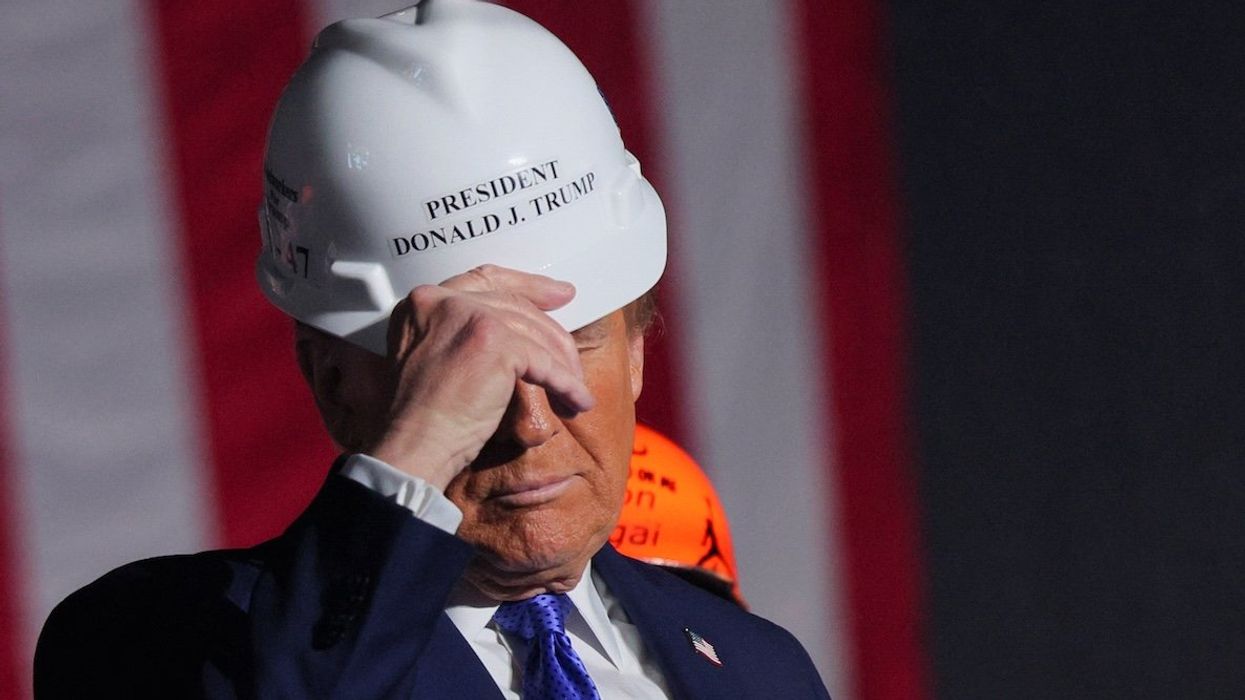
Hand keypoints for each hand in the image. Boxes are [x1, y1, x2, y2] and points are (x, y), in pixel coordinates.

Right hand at [364, 265, 594, 488]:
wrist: (413, 446)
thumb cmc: (420, 418)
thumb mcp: (431, 357)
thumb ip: (460, 333)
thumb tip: (517, 330)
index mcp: (426, 301)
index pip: (486, 279)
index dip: (528, 285)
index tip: (559, 294)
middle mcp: (445, 300)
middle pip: (518, 307)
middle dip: (553, 334)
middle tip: (575, 357)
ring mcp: (471, 318)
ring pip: (535, 335)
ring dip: (563, 366)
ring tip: (574, 391)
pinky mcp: (495, 343)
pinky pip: (544, 362)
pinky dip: (565, 384)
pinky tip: (576, 400)